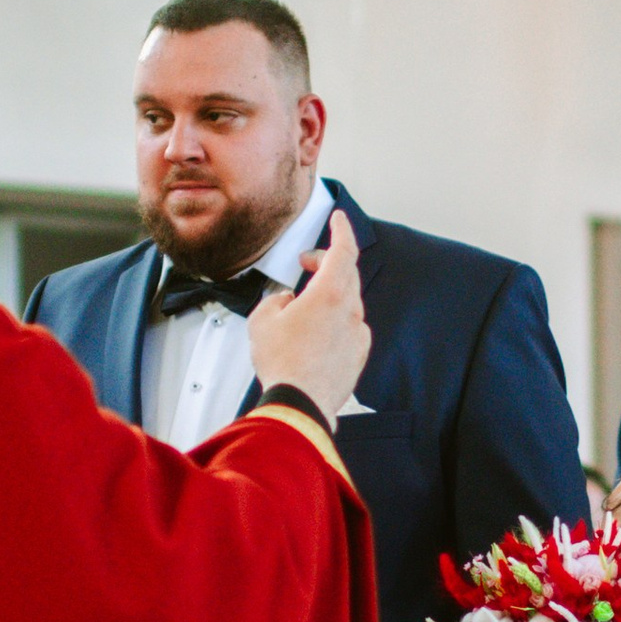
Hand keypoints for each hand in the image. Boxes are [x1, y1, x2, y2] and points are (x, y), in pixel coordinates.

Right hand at [250, 212, 367, 424]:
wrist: (300, 404)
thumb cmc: (282, 363)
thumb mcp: (262, 319)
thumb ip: (276, 299)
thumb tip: (286, 300)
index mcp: (330, 293)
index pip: (344, 249)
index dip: (341, 229)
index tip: (338, 217)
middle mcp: (350, 311)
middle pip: (346, 272)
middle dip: (327, 261)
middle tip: (306, 262)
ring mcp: (357, 333)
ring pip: (348, 300)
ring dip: (329, 292)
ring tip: (304, 303)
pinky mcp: (358, 354)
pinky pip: (350, 325)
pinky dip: (335, 318)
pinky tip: (316, 330)